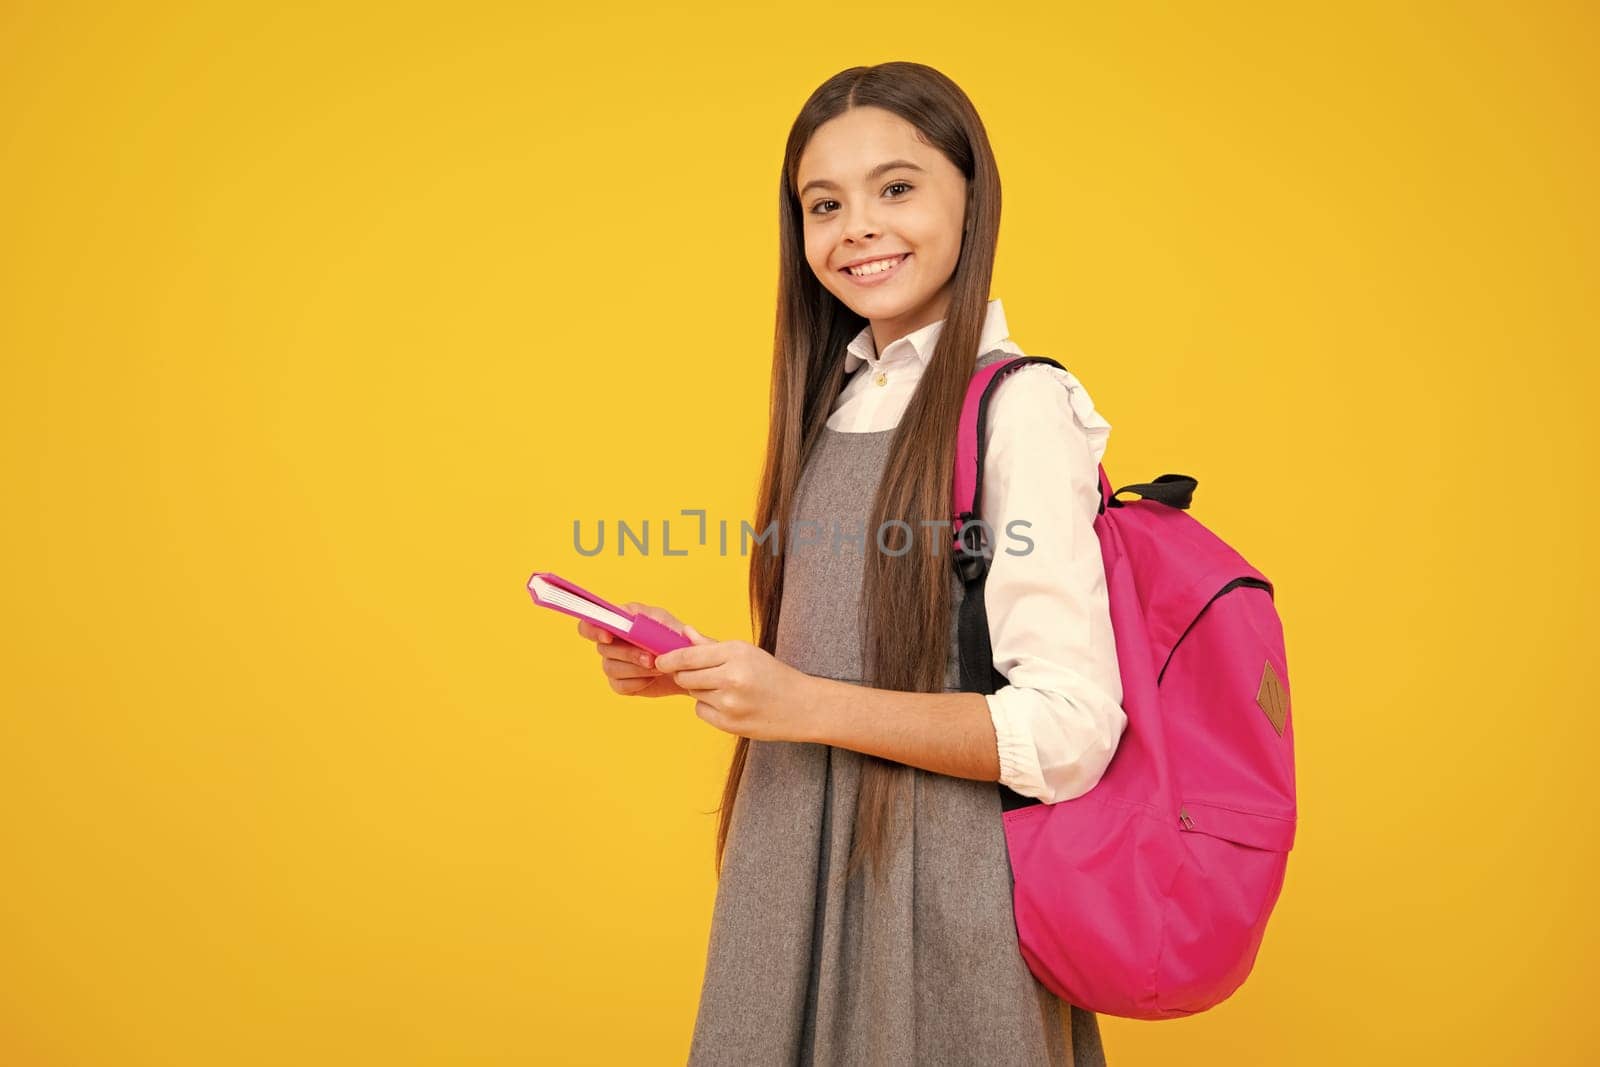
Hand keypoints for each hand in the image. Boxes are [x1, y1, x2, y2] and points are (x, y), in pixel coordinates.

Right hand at [576, 601, 689, 698]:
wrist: (687, 665)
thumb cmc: (673, 637)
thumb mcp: (662, 620)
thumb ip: (643, 615)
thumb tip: (624, 613)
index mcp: (616, 624)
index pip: (589, 625)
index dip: (593, 630)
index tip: (608, 637)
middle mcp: (610, 644)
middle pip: (603, 649)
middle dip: (628, 654)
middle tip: (651, 657)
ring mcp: (614, 664)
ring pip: (612, 668)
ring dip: (636, 669)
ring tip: (659, 667)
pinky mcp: (621, 683)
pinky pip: (620, 685)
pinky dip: (638, 682)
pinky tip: (651, 678)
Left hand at [653, 628, 819, 741]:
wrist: (801, 706)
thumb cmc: (772, 675)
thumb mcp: (747, 652)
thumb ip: (712, 645)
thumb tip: (685, 633)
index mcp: (736, 654)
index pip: (689, 656)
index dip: (669, 659)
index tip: (661, 660)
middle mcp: (732, 678)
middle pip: (685, 676)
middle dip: (686, 675)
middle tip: (701, 674)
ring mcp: (729, 704)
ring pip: (693, 694)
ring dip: (701, 690)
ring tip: (726, 689)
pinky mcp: (728, 724)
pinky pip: (701, 711)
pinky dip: (709, 707)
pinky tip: (730, 704)